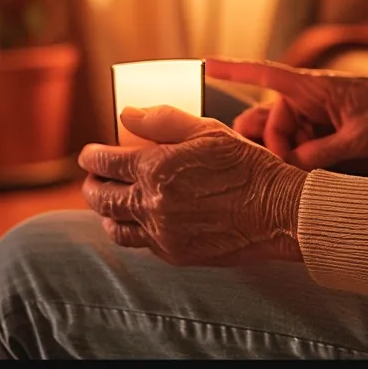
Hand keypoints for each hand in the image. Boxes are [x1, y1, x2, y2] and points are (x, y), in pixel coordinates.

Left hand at [78, 106, 308, 265]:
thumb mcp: (209, 131)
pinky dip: (131, 231)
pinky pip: (139, 243)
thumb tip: (126, 114)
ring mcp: (162, 232)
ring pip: (114, 226)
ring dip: (105, 212)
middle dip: (90, 184)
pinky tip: (138, 221)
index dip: (90, 156)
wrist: (278, 213)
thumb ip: (163, 119)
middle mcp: (153, 202)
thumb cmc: (248, 166)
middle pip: (100, 197)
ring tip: (110, 202)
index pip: (103, 161)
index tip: (89, 153)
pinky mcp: (175, 253)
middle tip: (92, 178)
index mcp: (157, 167)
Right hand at [206, 58, 367, 170]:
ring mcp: (321, 115)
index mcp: (315, 86)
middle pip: (270, 119)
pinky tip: (308, 173)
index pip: (264, 73)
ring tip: (297, 170)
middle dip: (271, 142)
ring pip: (285, 136)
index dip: (232, 69)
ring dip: (288, 154)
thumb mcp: (365, 135)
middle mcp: (312, 98)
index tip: (203, 65)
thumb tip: (296, 163)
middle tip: (285, 164)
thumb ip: (326, 151)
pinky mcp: (331, 130)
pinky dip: (302, 159)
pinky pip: (304, 145)